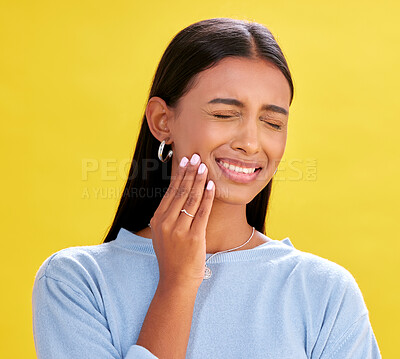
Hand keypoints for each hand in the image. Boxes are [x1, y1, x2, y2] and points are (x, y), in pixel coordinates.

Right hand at [149, 153, 214, 289]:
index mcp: (157, 220)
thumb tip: (175, 197)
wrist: (176, 280)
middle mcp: (166, 222)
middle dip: (190, 172)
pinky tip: (211, 185)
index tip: (185, 161)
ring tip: (204, 167)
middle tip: (196, 157)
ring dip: (199, 180)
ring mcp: (179, 230)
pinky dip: (207, 197)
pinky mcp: (193, 237)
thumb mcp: (162, 235)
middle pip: (180, 192)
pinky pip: (202, 211)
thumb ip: (167, 217)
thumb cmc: (172, 257)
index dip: (179, 175)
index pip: (170, 192)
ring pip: (191, 198)